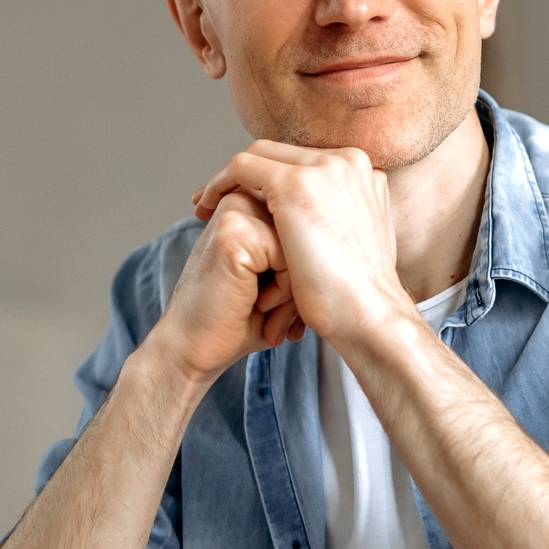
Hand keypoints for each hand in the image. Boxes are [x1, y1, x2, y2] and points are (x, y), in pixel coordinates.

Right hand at [144, 190, 305, 384]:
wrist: (195, 348)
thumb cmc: (241, 318)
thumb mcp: (280, 278)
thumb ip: (302, 250)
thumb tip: (353, 237)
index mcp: (252, 204)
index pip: (310, 227)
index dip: (303, 270)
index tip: (269, 296)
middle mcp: (243, 200)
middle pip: (309, 234)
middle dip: (300, 279)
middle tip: (268, 307)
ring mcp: (236, 212)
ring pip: (302, 246)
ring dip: (292, 288)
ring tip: (264, 308)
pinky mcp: (234, 231)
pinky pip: (289, 258)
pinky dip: (282, 292)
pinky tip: (257, 305)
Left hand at [190, 142, 414, 345]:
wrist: (369, 317)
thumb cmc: (359, 299)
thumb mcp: (353, 248)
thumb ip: (340, 223)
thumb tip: (322, 227)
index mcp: (365, 175)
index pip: (306, 163)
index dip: (271, 179)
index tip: (247, 200)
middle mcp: (349, 162)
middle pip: (283, 155)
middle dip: (247, 174)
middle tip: (215, 198)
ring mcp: (325, 168)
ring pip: (261, 156)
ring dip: (229, 179)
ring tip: (205, 205)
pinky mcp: (298, 183)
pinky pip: (242, 167)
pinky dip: (218, 183)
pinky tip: (204, 207)